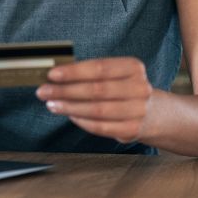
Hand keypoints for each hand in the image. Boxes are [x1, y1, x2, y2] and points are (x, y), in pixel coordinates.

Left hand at [35, 57, 153, 143]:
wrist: (153, 112)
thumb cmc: (122, 87)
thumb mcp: (113, 74)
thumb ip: (88, 73)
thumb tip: (55, 75)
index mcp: (133, 67)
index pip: (99, 68)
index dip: (74, 71)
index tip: (52, 74)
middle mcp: (139, 88)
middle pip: (96, 90)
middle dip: (65, 90)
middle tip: (44, 91)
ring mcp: (139, 110)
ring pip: (97, 110)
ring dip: (70, 107)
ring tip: (52, 104)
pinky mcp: (133, 129)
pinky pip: (101, 127)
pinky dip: (82, 121)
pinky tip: (69, 115)